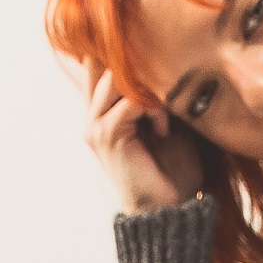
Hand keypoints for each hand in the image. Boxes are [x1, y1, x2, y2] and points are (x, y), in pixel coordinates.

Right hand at [78, 59, 204, 213]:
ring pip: (117, 77)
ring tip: (166, 113)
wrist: (166, 211)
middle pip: (106, 61)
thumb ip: (152, 91)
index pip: (99, 60)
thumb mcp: (163, 121)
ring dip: (149, 88)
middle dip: (141, 67)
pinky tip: (163, 129)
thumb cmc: (171, 170)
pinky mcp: (107, 135)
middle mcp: (91, 114)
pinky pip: (131, 100)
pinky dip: (154, 109)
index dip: (124, 50)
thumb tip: (167, 53)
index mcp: (100, 110)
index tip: (156, 54)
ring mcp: (94, 125)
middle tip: (168, 85)